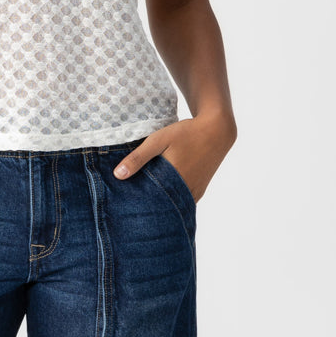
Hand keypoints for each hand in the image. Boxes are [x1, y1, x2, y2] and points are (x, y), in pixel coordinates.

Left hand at [111, 114, 236, 203]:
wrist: (217, 131)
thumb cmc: (186, 133)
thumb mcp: (159, 140)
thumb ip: (138, 157)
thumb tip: (118, 175)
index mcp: (174, 181)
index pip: (150, 201)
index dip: (137, 204)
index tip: (124, 204)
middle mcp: (186, 191)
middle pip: (161, 205)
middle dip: (146, 205)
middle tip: (130, 205)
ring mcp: (195, 193)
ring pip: (172, 204)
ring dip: (160, 202)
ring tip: (143, 200)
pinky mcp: (199, 191)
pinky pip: (182, 201)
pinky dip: (171, 199)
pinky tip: (160, 194)